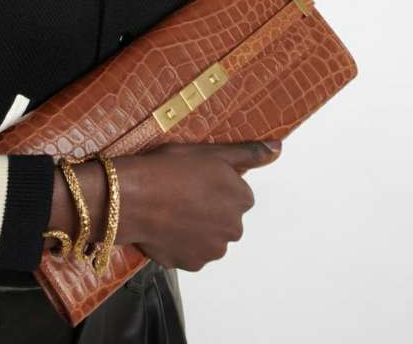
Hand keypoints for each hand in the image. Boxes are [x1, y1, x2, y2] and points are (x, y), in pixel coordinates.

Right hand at [116, 140, 281, 270]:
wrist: (133, 197)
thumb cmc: (170, 167)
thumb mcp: (210, 151)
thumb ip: (248, 153)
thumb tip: (279, 147)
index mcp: (241, 199)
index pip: (238, 194)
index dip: (215, 185)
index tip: (195, 178)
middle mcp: (234, 228)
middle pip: (225, 217)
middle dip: (209, 209)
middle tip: (182, 193)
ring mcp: (213, 250)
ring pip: (209, 237)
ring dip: (196, 228)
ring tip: (171, 210)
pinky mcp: (192, 264)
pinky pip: (190, 252)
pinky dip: (181, 242)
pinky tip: (165, 227)